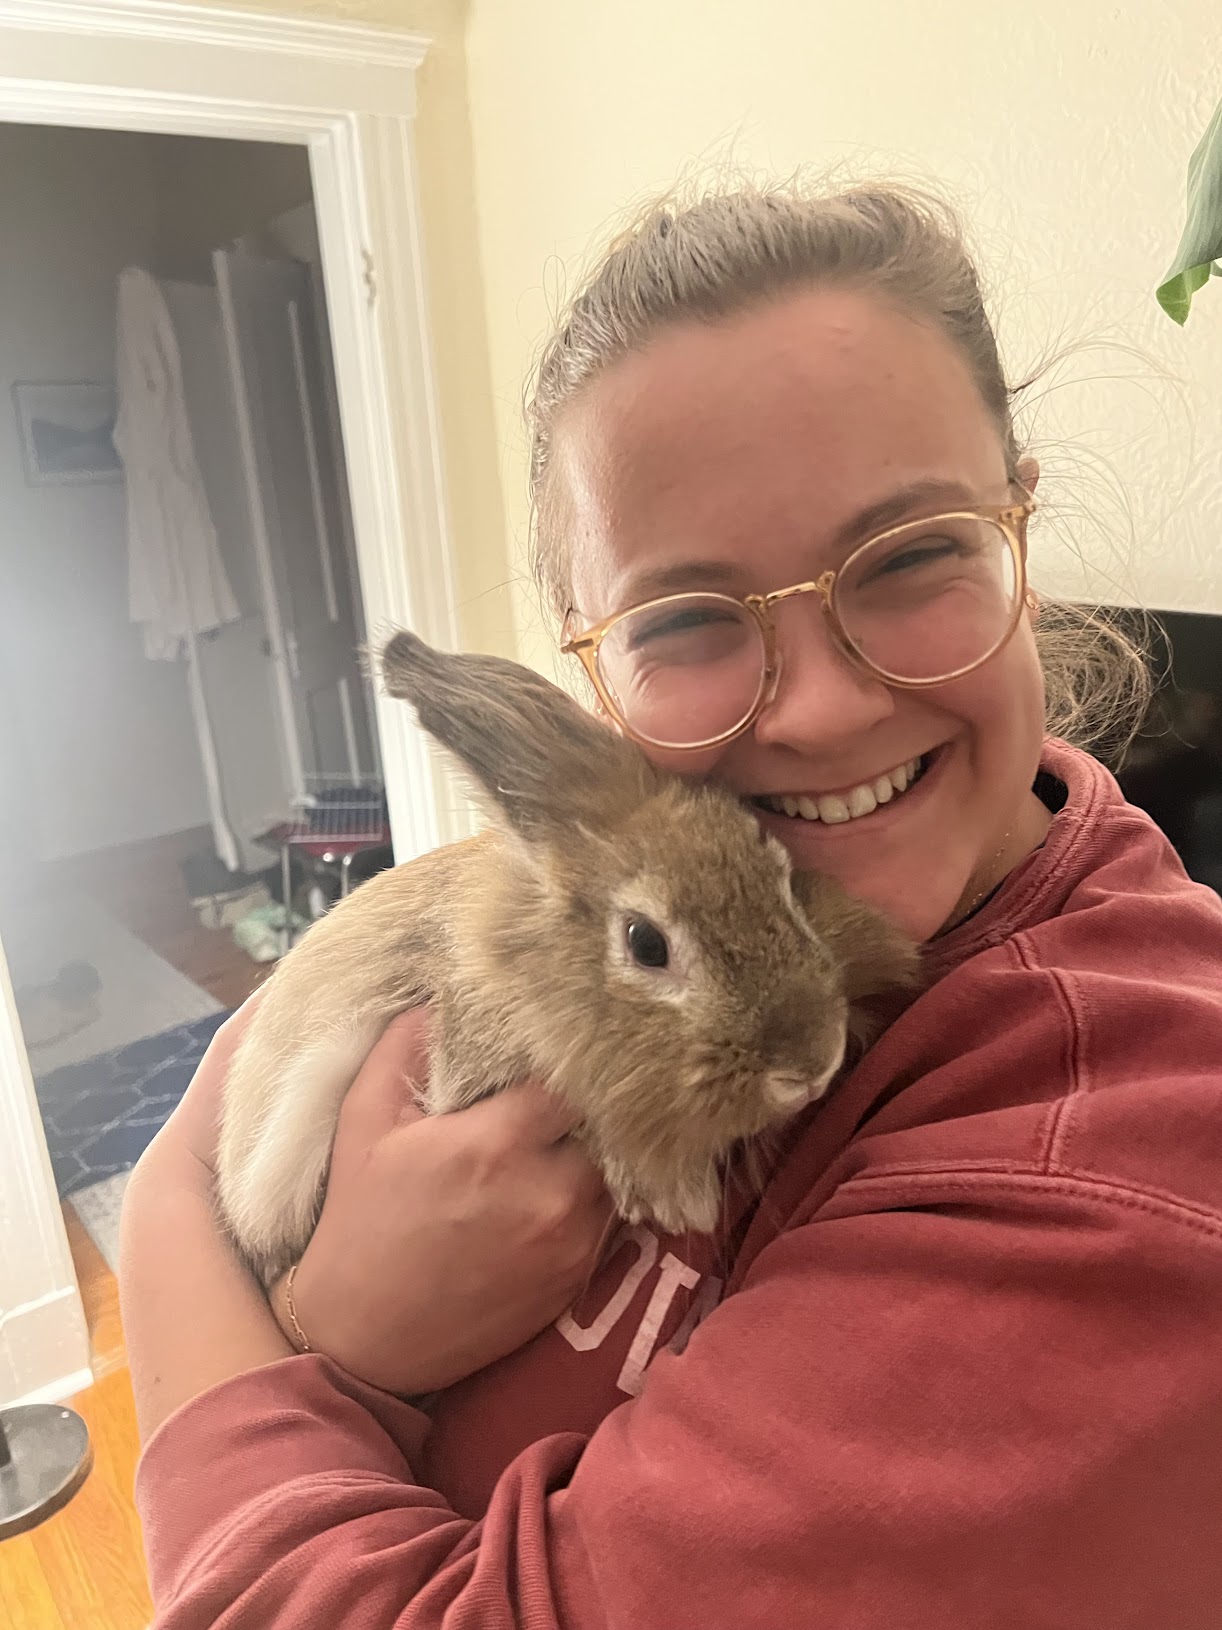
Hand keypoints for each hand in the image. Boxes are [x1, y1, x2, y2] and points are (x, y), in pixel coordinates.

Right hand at [269, 1010, 613, 1395]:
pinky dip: (595, 1197)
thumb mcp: (363, 1121)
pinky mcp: (578, 1282)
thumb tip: (440, 995)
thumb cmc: (360, 1220)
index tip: (561, 1045)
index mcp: (496, 1143)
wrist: (362, 1339)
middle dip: (591, 1105)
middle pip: (605, 1123)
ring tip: (570, 1135)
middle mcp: (547, 1192)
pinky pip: (612, 1219)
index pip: (573, 1077)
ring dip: (597, 1151)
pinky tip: (564, 1184)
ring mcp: (570, 1242)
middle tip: (572, 1088)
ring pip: (615, 1171)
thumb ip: (402, 1046)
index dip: (570, 1056)